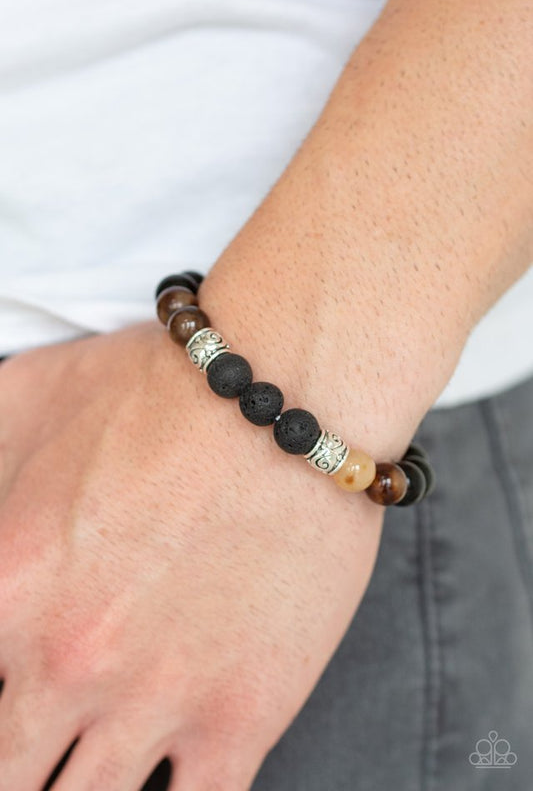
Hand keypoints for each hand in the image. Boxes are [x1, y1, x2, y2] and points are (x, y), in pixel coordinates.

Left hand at [0, 323, 383, 790]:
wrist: (289, 392)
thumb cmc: (157, 388)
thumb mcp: (23, 399)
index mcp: (2, 588)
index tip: (18, 680)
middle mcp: (62, 663)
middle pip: (8, 768)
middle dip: (20, 751)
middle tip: (44, 733)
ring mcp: (153, 702)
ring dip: (77, 786)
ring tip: (92, 752)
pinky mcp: (239, 717)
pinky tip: (166, 775)